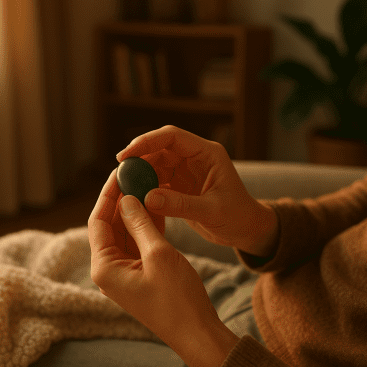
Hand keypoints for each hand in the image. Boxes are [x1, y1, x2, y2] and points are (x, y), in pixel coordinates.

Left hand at [88, 168, 238, 366]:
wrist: (197, 332)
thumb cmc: (177, 299)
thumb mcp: (158, 254)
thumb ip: (140, 224)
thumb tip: (126, 199)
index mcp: (104, 267)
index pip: (98, 222)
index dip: (108, 195)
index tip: (119, 173)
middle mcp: (109, 270)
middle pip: (109, 226)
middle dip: (121, 200)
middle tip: (135, 175)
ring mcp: (124, 273)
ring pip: (125, 234)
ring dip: (135, 212)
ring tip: (146, 185)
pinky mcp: (139, 275)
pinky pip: (137, 244)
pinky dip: (145, 227)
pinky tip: (156, 207)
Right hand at [116, 125, 278, 257]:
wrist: (247, 230)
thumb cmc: (238, 217)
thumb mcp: (212, 211)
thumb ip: (180, 205)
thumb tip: (147, 197)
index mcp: (207, 153)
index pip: (172, 137)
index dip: (146, 142)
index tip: (125, 155)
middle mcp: (195, 157)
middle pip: (159, 148)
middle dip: (138, 158)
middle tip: (119, 174)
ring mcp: (187, 170)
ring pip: (155, 164)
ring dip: (140, 174)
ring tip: (124, 187)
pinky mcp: (180, 185)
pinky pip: (157, 180)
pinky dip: (145, 187)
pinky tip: (134, 197)